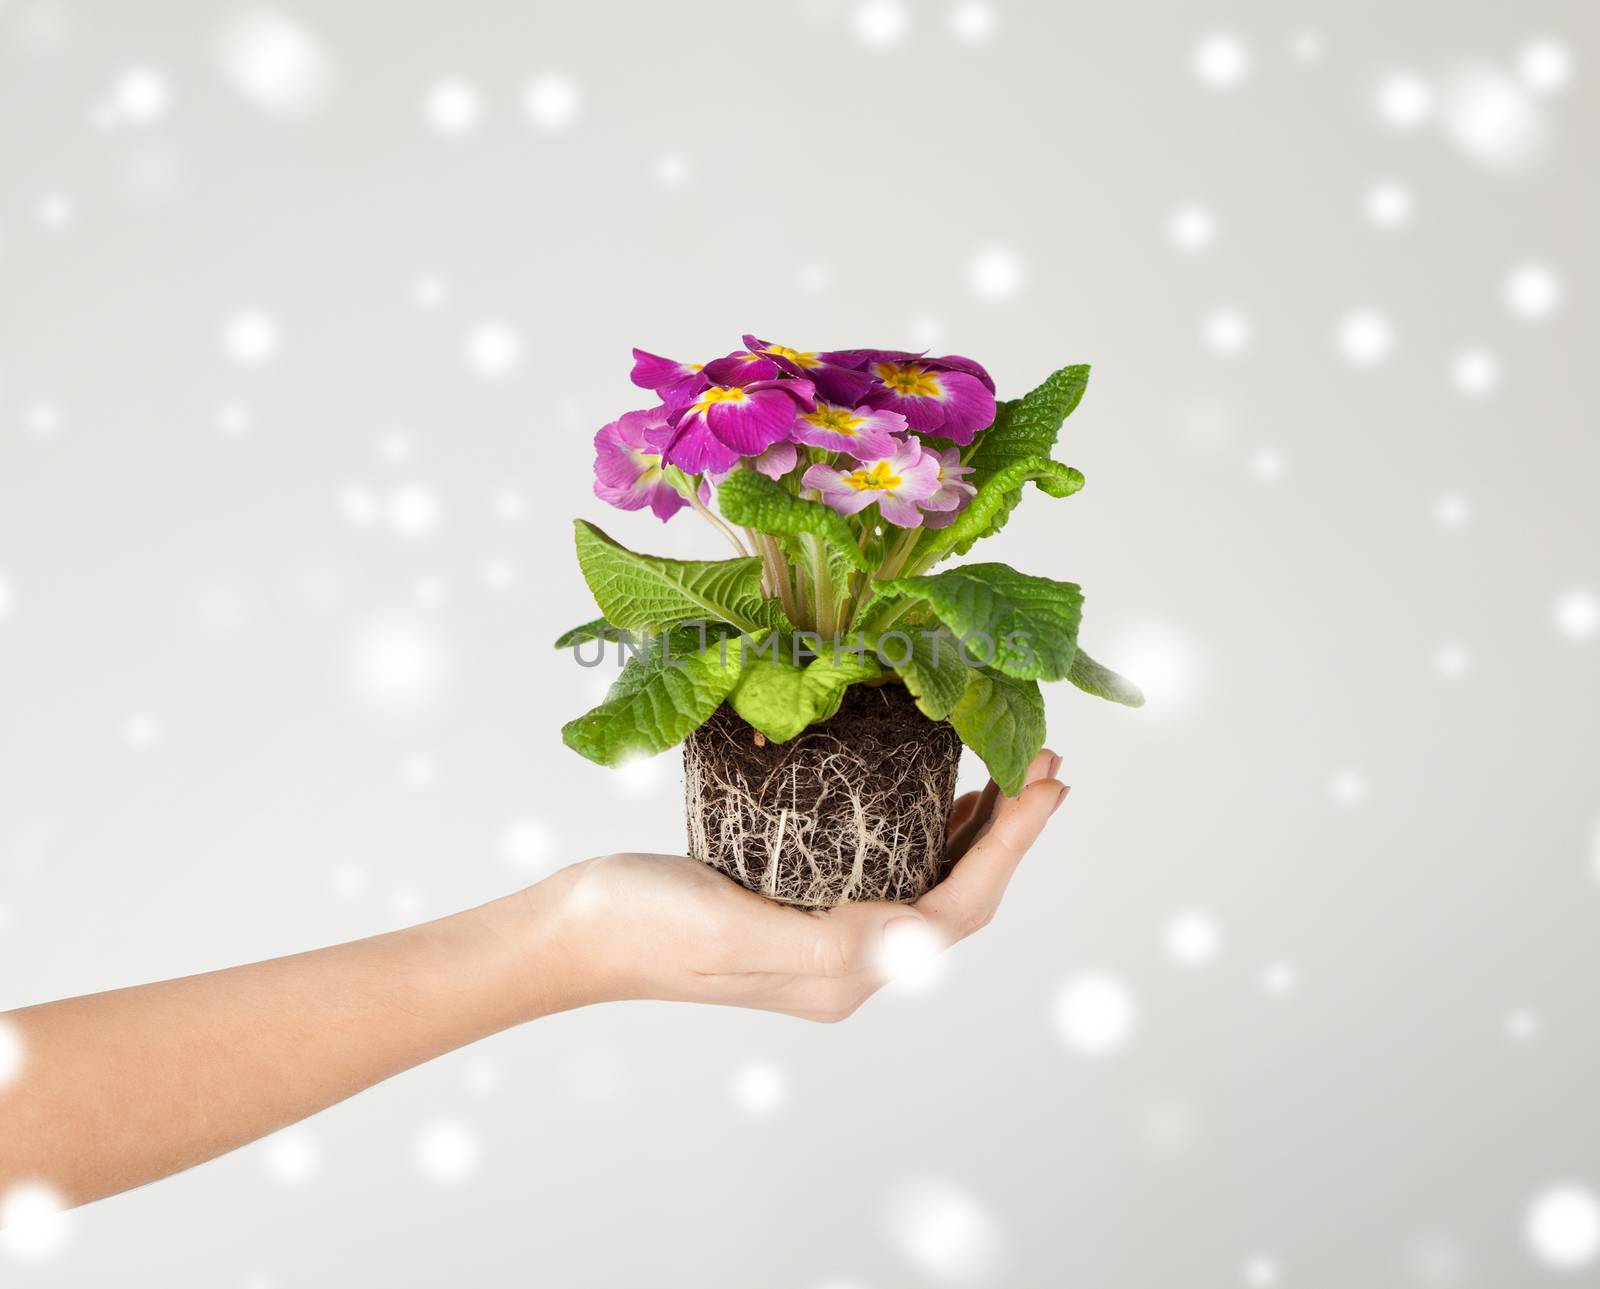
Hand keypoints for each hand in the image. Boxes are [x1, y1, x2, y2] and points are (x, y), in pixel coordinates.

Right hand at [533, 748, 1068, 1021]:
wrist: (572, 932)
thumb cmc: (640, 924)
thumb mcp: (730, 928)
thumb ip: (824, 940)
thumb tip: (911, 935)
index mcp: (843, 973)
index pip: (955, 909)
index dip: (1011, 847)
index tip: (1046, 783)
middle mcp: (847, 963)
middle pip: (955, 895)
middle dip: (1007, 831)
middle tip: (1041, 760)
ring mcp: (824, 936)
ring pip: (926, 880)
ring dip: (974, 827)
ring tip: (1006, 768)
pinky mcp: (800, 905)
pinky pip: (887, 865)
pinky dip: (923, 825)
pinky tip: (931, 790)